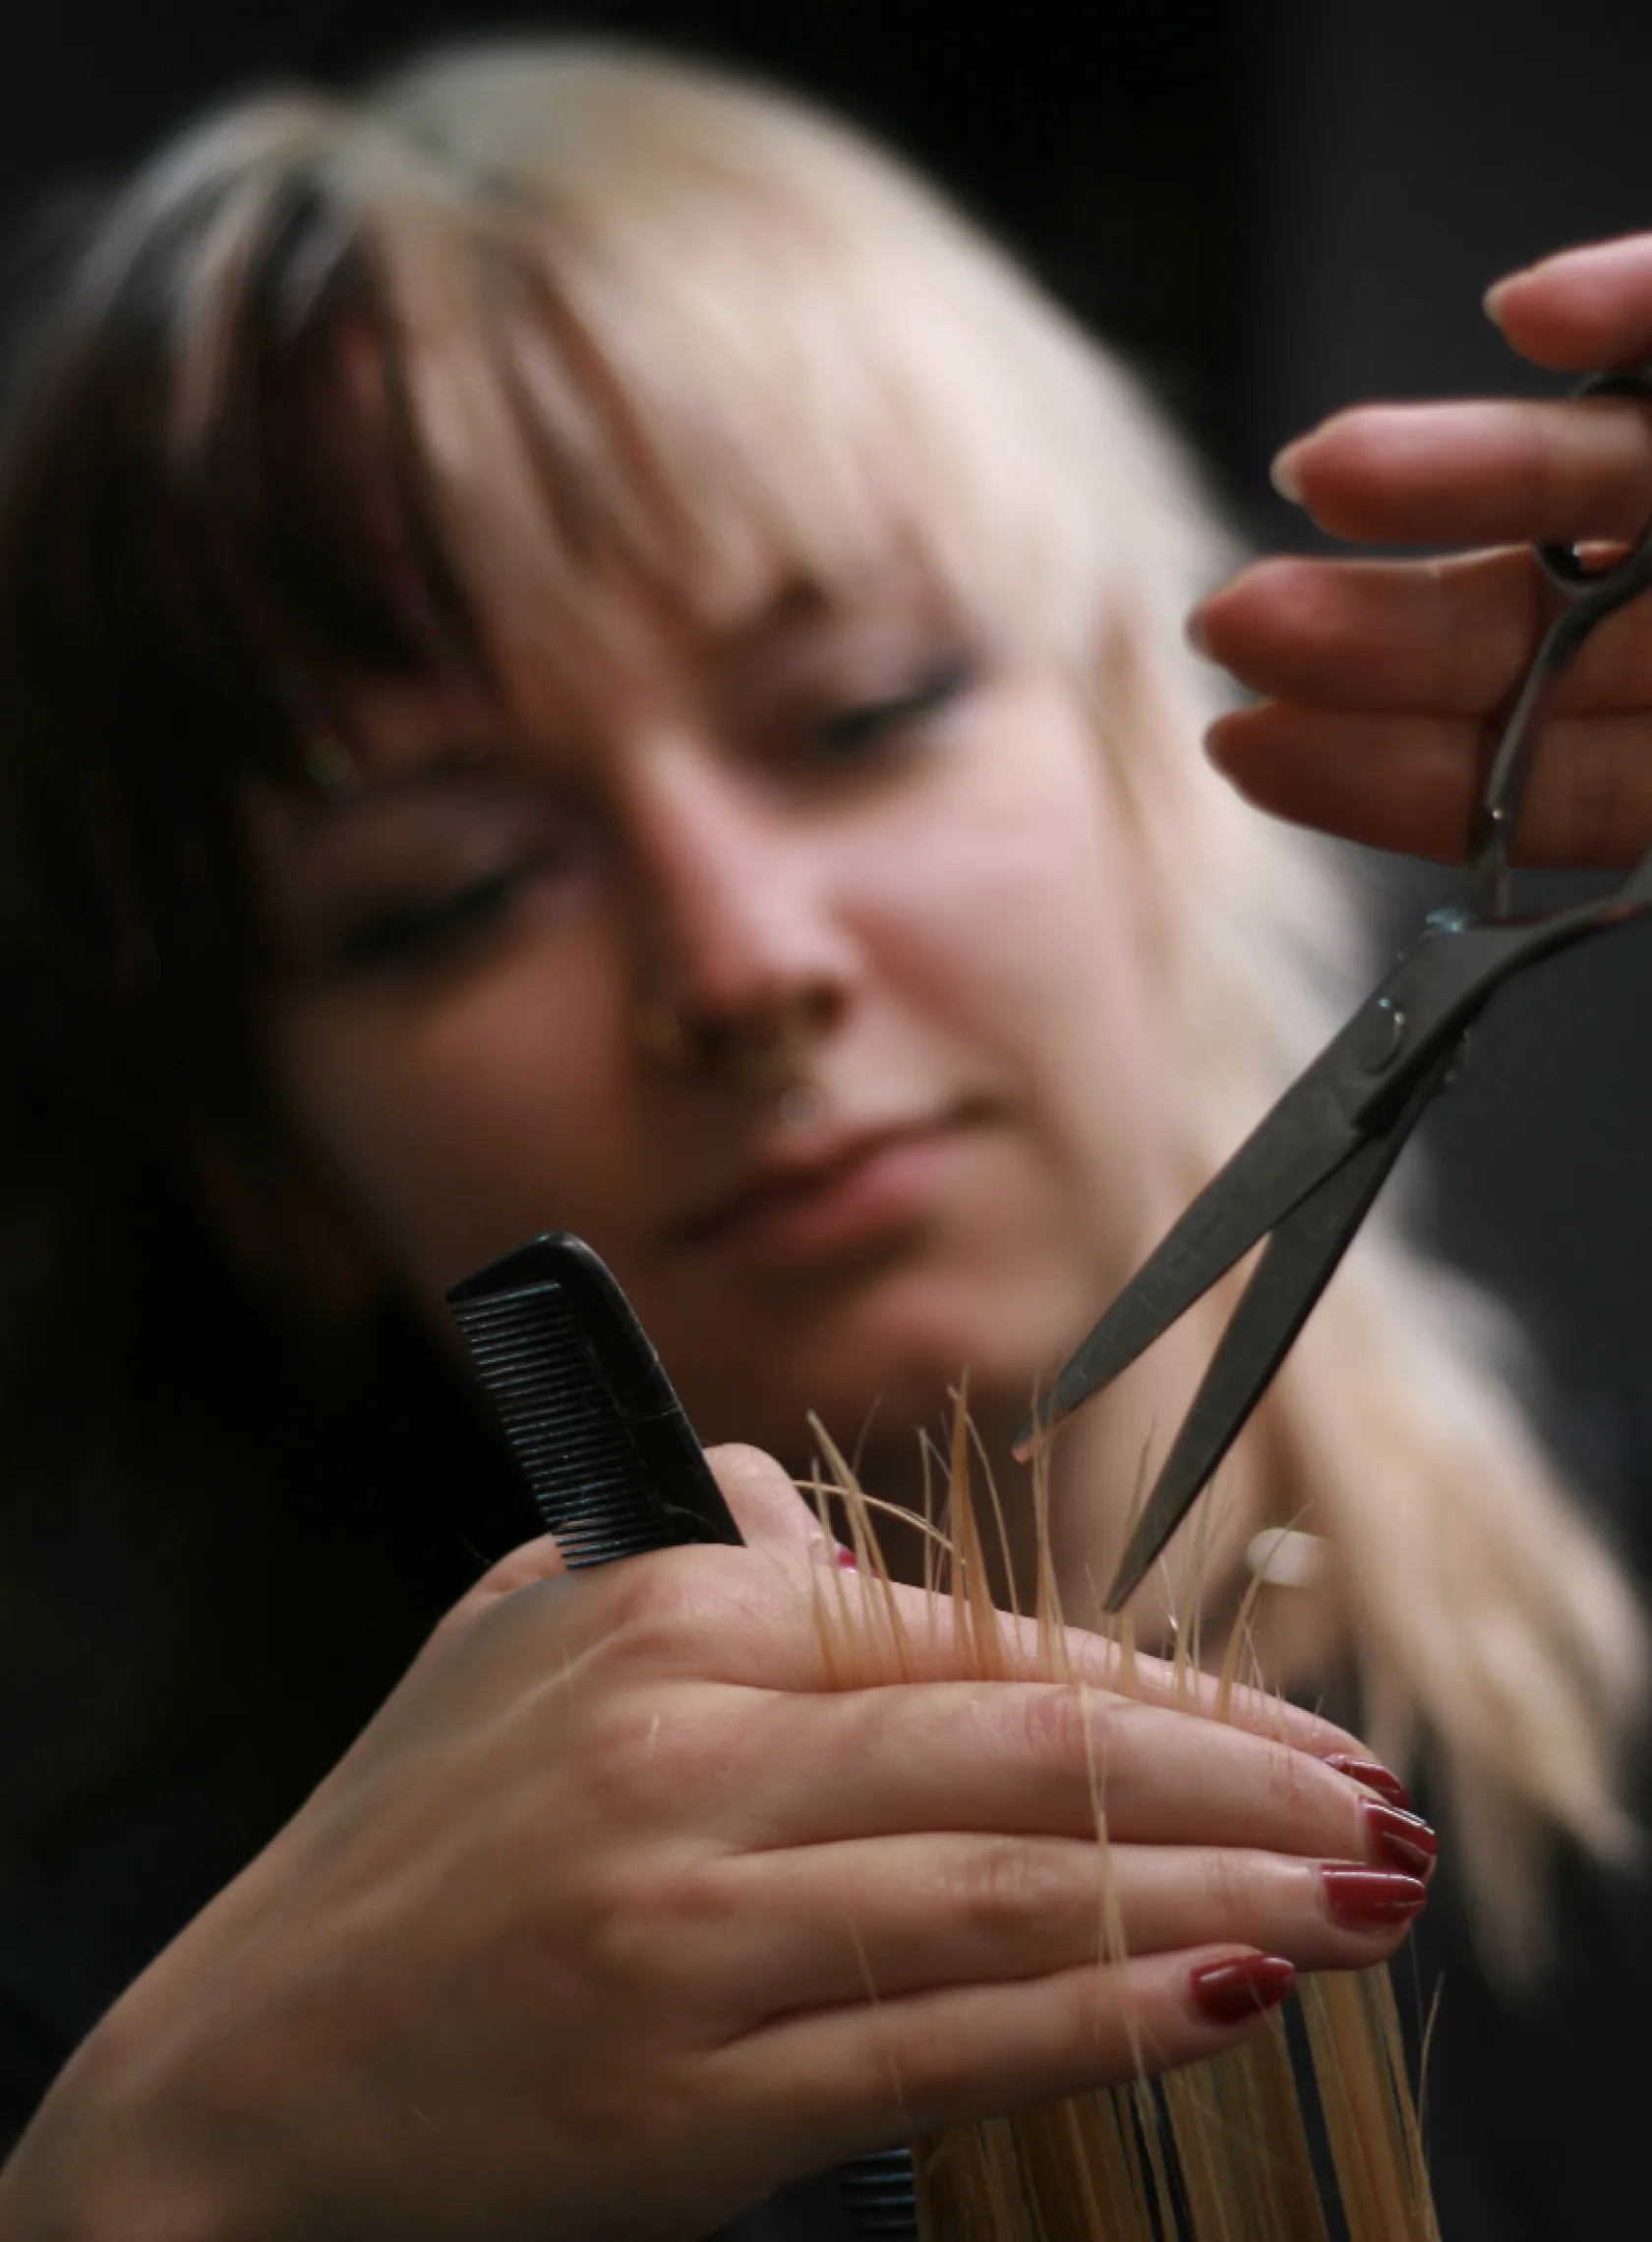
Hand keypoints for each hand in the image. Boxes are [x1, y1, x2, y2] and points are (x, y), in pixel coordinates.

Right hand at [0, 1450, 1427, 2241]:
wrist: (233, 2082)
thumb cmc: (404, 1847)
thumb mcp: (520, 1636)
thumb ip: (690, 1556)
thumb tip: (839, 1526)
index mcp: (665, 1618)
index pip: (978, 1638)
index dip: (1167, 1688)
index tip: (1303, 1732)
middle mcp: (683, 1748)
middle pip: (1029, 1749)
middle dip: (1242, 1785)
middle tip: (1385, 1816)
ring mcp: (684, 1923)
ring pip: (1011, 1891)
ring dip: (1218, 1898)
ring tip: (1362, 1908)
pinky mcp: (680, 2090)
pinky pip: (934, 2043)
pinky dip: (1095, 2019)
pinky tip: (1219, 1998)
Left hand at [1198, 232, 1651, 866]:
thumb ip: (1638, 815)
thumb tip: (1525, 853)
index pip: (1559, 791)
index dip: (1406, 781)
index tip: (1247, 747)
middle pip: (1555, 639)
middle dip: (1390, 637)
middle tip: (1231, 623)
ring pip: (1604, 484)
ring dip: (1465, 474)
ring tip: (1320, 468)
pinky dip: (1633, 308)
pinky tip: (1528, 311)